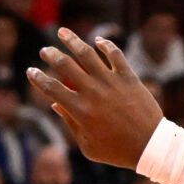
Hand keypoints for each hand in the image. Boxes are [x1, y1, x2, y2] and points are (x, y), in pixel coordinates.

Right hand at [28, 29, 163, 169]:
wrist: (152, 147)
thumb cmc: (118, 151)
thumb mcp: (89, 146)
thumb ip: (70, 124)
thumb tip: (55, 104)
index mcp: (79, 110)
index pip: (51, 88)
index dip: (37, 78)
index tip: (31, 71)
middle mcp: (93, 92)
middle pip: (64, 65)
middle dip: (51, 54)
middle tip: (45, 51)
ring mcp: (111, 83)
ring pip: (87, 54)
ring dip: (72, 40)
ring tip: (63, 32)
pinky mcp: (129, 79)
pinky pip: (115, 55)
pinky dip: (106, 45)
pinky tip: (98, 41)